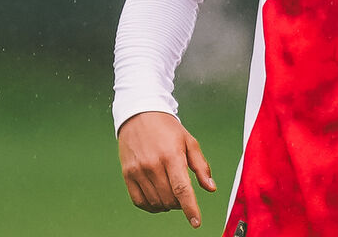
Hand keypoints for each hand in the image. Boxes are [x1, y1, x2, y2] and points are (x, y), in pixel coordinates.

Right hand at [118, 111, 215, 228]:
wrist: (140, 115)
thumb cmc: (168, 128)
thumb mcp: (189, 142)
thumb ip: (201, 166)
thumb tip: (210, 188)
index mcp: (172, 155)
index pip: (182, 189)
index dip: (190, 208)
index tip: (196, 222)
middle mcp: (153, 165)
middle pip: (169, 198)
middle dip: (180, 204)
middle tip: (184, 196)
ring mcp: (138, 171)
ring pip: (155, 202)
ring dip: (167, 206)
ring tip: (172, 195)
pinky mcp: (127, 175)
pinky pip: (139, 201)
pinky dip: (151, 206)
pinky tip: (158, 200)